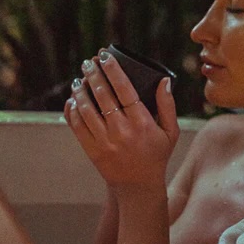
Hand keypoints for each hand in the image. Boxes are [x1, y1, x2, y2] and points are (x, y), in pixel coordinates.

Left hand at [64, 50, 178, 189]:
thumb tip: (164, 80)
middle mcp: (122, 131)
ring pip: (87, 109)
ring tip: (79, 79)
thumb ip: (167, 105)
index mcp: (142, 123)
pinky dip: (73, 111)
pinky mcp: (92, 151)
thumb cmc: (157, 155)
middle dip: (94, 74)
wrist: (138, 187)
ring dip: (81, 90)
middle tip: (88, 63)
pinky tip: (73, 100)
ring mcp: (105, 142)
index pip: (125, 90)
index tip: (105, 56)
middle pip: (103, 95)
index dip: (113, 71)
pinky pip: (78, 126)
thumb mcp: (170, 132)